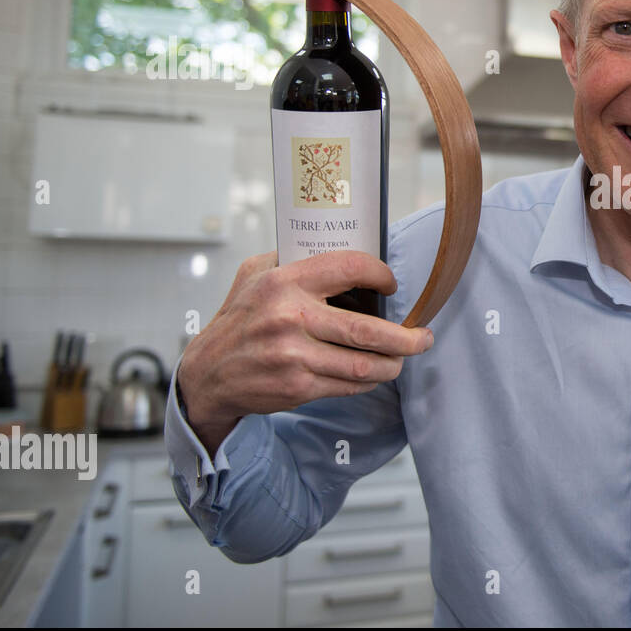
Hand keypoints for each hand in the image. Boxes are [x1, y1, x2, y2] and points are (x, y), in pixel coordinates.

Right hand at [177, 250, 432, 452]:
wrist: (208, 372)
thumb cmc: (240, 319)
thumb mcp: (254, 274)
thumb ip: (293, 258)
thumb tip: (340, 244)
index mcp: (286, 282)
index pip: (351, 267)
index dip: (381, 275)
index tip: (391, 284)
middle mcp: (291, 318)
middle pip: (369, 330)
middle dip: (407, 337)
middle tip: (423, 336)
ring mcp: (295, 356)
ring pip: (364, 364)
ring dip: (394, 363)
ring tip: (405, 358)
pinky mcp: (298, 386)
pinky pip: (348, 384)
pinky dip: (368, 380)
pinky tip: (375, 373)